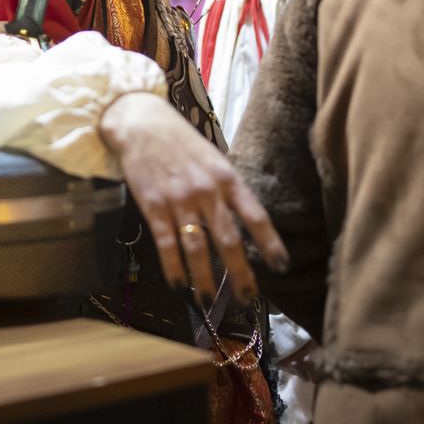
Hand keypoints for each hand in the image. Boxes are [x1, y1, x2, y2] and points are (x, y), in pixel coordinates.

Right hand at [98, 92, 288, 302]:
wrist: (141, 122)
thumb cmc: (181, 142)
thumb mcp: (213, 158)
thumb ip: (227, 189)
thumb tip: (245, 223)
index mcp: (227, 178)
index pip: (256, 215)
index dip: (270, 242)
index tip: (282, 266)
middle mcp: (207, 190)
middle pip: (228, 238)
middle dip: (240, 272)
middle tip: (248, 297)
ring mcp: (179, 199)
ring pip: (197, 247)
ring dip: (204, 278)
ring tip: (209, 301)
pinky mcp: (153, 205)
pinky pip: (166, 243)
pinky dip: (173, 267)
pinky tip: (178, 285)